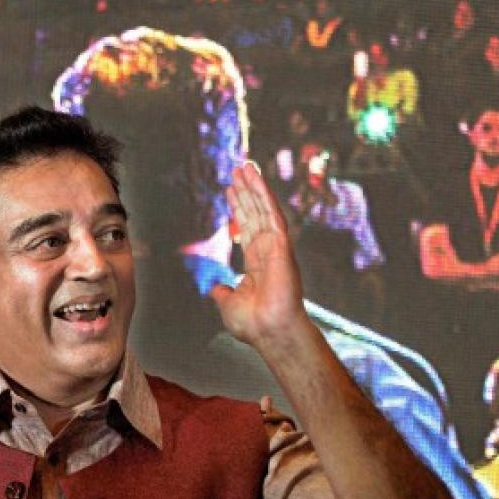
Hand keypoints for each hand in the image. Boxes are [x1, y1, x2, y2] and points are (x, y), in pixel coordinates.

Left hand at [210, 162, 306, 346]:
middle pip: (255, 214)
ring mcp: (276, 247)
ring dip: (255, 187)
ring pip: (264, 209)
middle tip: (237, 170)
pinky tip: (256, 179)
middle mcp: (268, 252)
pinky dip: (264, 195)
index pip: (247, 228)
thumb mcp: (229, 304)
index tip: (230, 191)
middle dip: (246, 192)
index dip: (239, 209)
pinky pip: (273, 214)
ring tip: (244, 166)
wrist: (269, 332)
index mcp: (257, 264)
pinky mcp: (282, 246)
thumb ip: (223, 293)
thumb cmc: (253, 324)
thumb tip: (215, 288)